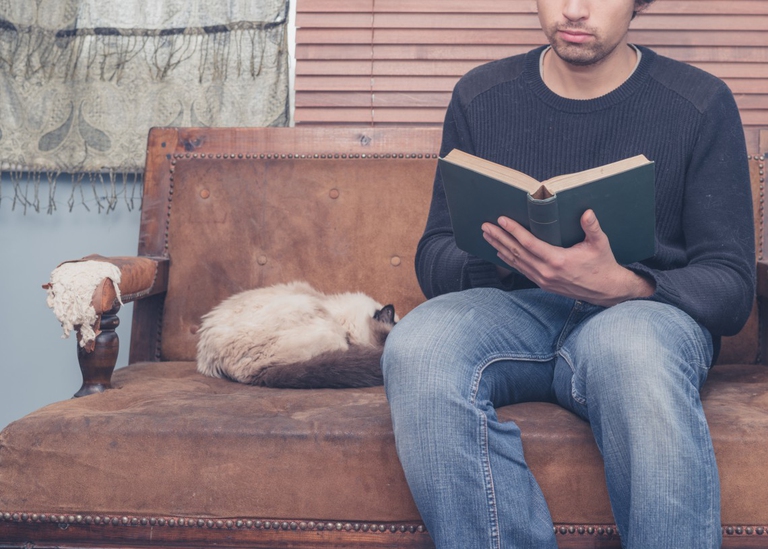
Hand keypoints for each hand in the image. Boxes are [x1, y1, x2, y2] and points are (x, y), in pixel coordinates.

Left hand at [482, 210, 653, 306]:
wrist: (606, 290)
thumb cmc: (602, 264)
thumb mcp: (600, 244)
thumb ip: (592, 228)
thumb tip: (587, 212)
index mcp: (558, 261)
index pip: (529, 243)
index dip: (514, 231)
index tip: (502, 220)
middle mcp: (546, 272)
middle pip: (517, 252)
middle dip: (499, 238)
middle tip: (485, 226)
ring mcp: (543, 280)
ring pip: (516, 262)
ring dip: (500, 248)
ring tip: (487, 236)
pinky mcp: (543, 284)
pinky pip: (521, 270)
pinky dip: (509, 260)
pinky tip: (500, 252)